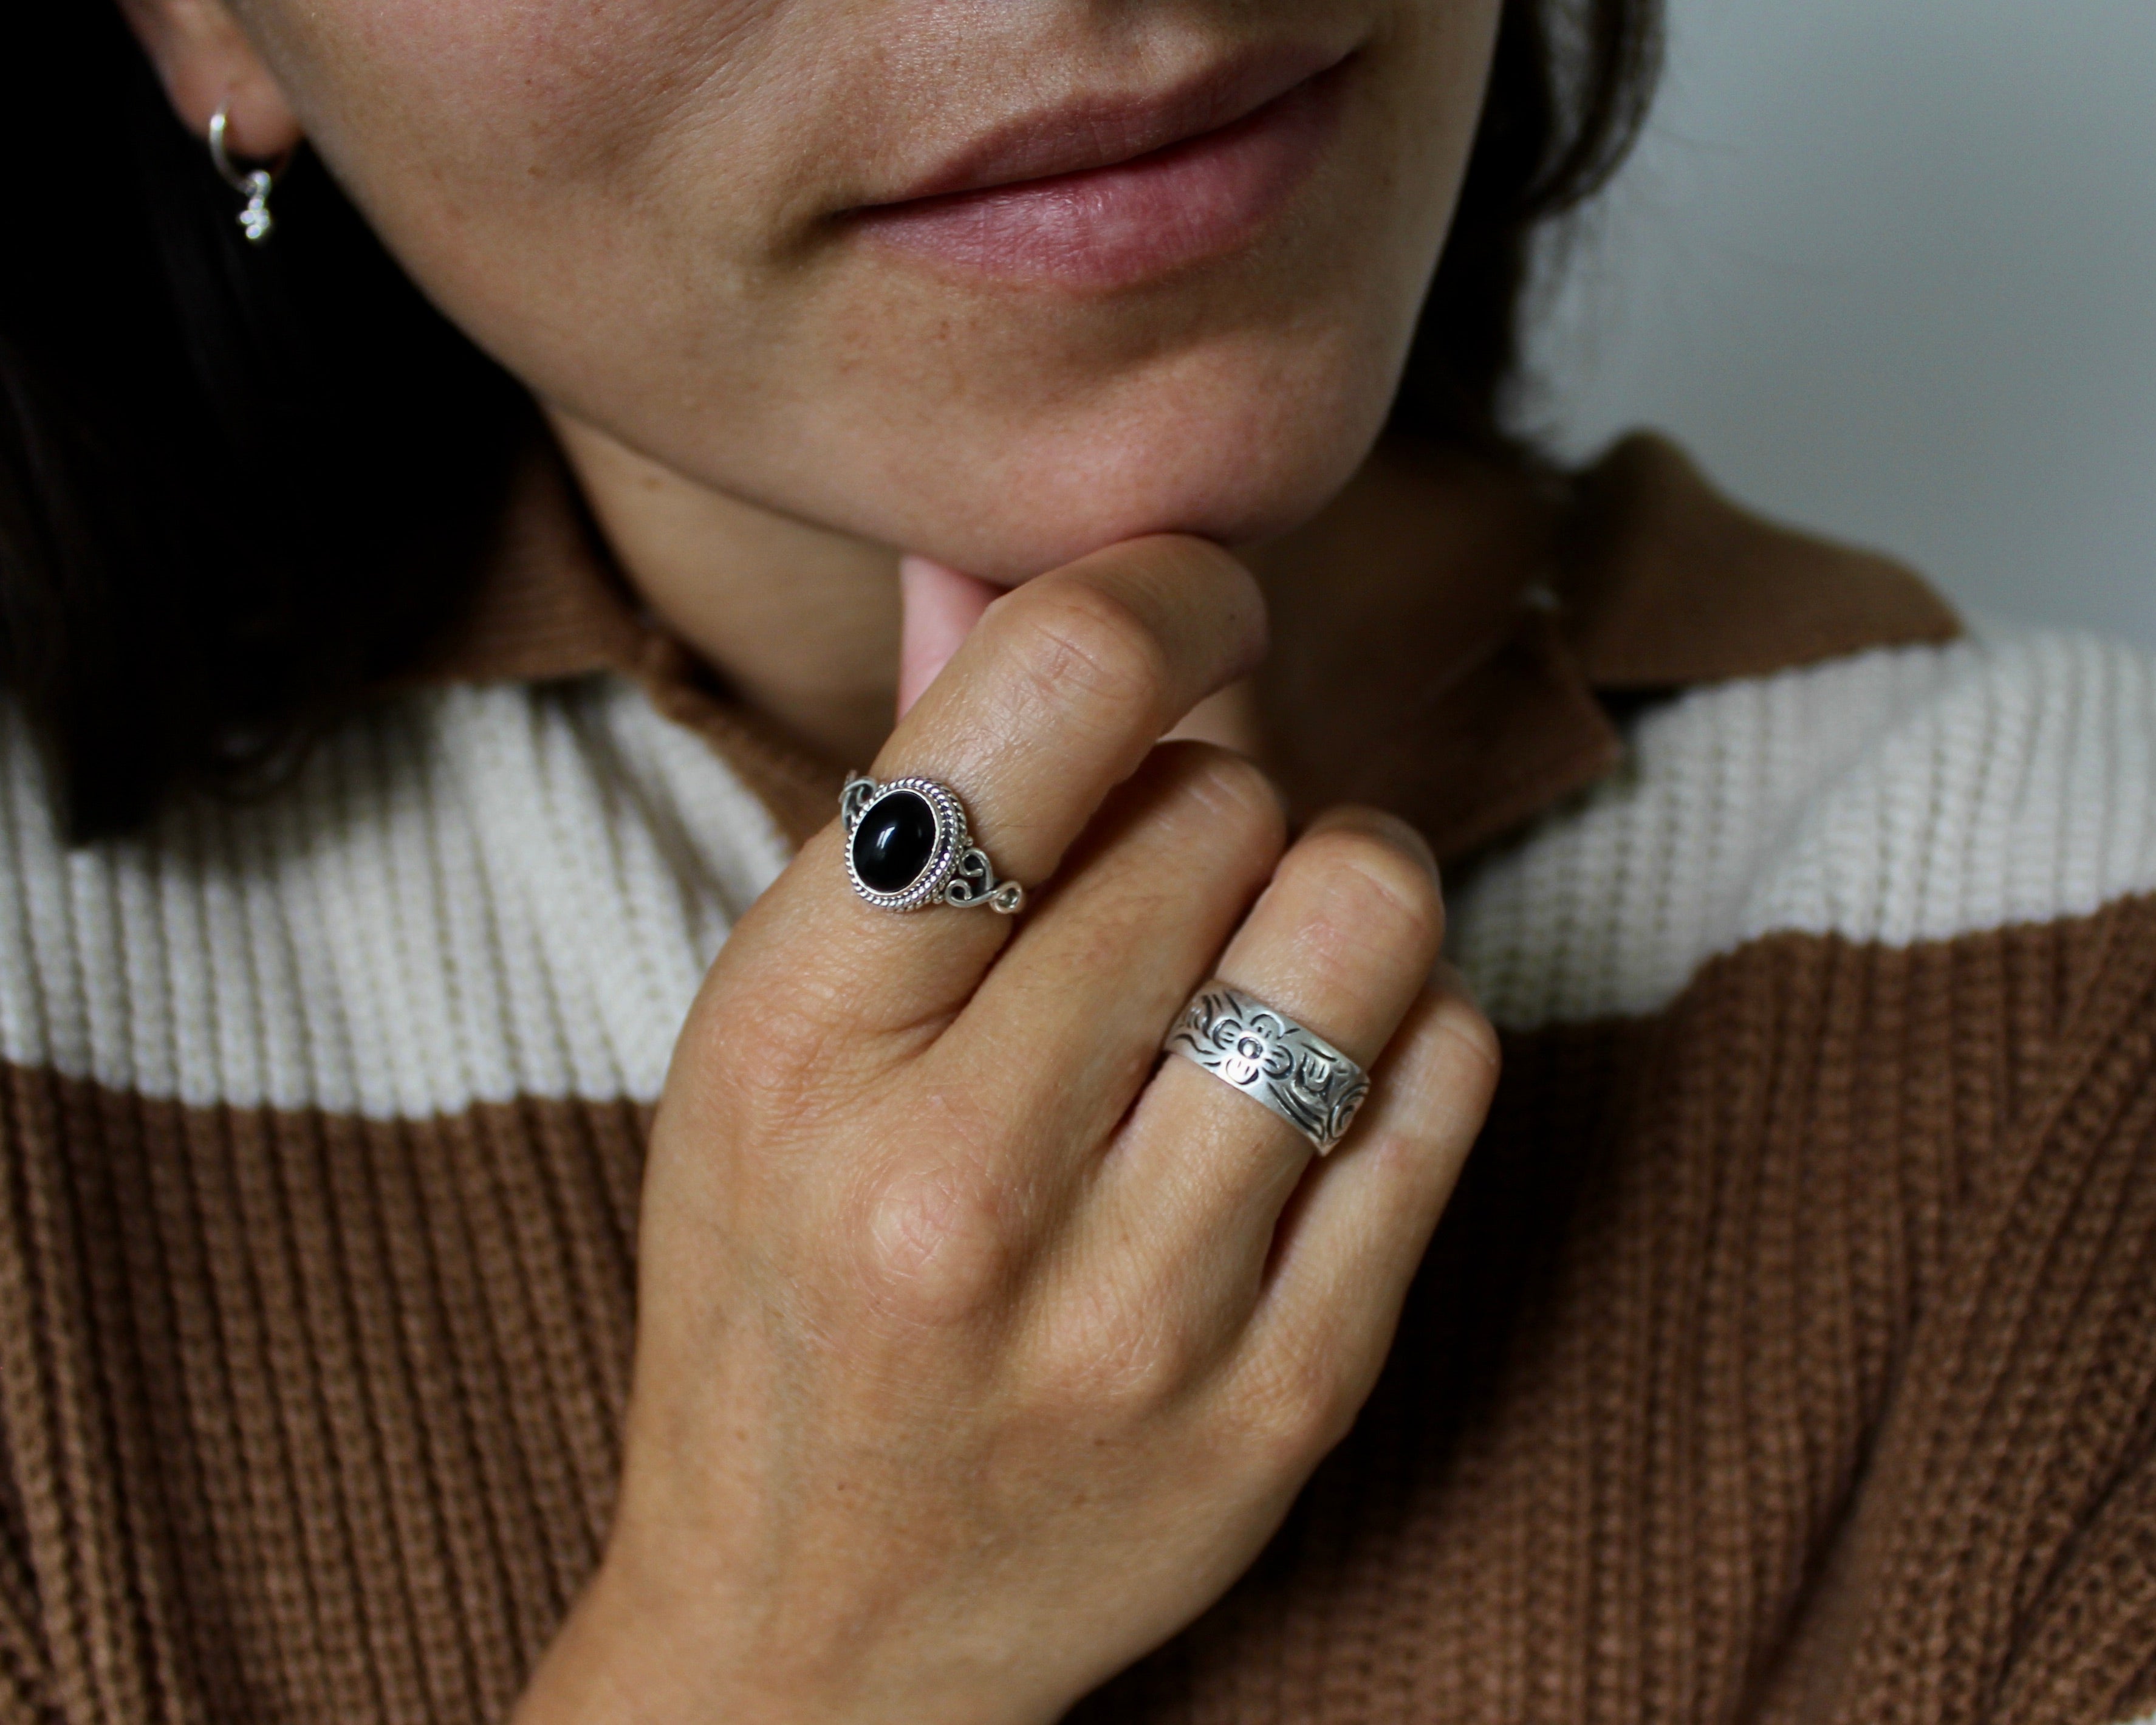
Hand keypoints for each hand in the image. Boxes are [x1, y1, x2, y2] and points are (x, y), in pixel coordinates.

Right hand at [513, 537, 1499, 1724]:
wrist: (816, 1636)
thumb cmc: (776, 1286)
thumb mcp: (769, 1034)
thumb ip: (903, 789)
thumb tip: (1009, 563)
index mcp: (801, 1041)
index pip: (1052, 695)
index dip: (1163, 592)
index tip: (1190, 605)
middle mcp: (960, 1176)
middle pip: (1228, 799)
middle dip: (1215, 785)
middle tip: (1165, 857)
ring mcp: (1139, 1305)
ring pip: (1367, 915)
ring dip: (1335, 883)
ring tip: (1261, 943)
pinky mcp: (1285, 1398)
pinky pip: (1447, 1074)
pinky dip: (1402, 1025)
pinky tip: (1313, 1071)